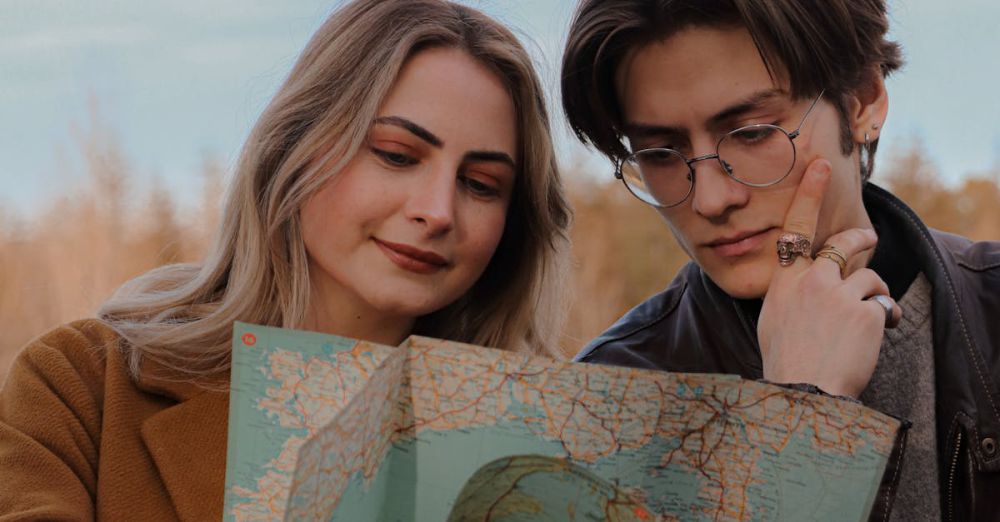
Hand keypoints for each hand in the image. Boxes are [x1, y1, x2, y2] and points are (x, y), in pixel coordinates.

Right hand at [757, 159, 901, 397]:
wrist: (805, 393)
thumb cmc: (786, 363)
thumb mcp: (774, 321)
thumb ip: (791, 295)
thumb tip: (806, 285)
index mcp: (784, 283)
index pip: (796, 229)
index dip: (809, 194)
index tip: (820, 167)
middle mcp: (810, 281)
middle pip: (843, 244)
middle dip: (861, 238)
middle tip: (870, 238)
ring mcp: (839, 294)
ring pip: (868, 278)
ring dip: (871, 297)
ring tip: (864, 326)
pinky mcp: (866, 311)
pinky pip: (882, 304)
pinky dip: (883, 320)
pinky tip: (872, 339)